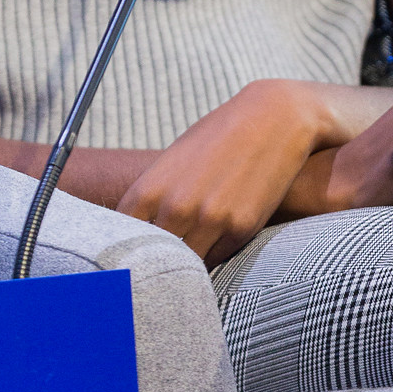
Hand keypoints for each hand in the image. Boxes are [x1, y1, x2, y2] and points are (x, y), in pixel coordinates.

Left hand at [115, 80, 332, 266]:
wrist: (272, 118)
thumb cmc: (218, 136)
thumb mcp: (175, 161)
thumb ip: (154, 197)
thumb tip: (136, 232)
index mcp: (150, 189)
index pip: (120, 240)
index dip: (122, 252)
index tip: (126, 259)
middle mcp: (176, 209)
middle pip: (152, 259)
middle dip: (152, 265)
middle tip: (152, 272)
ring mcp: (209, 221)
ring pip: (186, 266)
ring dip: (185, 266)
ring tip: (183, 265)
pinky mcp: (240, 229)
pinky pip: (217, 258)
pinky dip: (214, 254)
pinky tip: (216, 239)